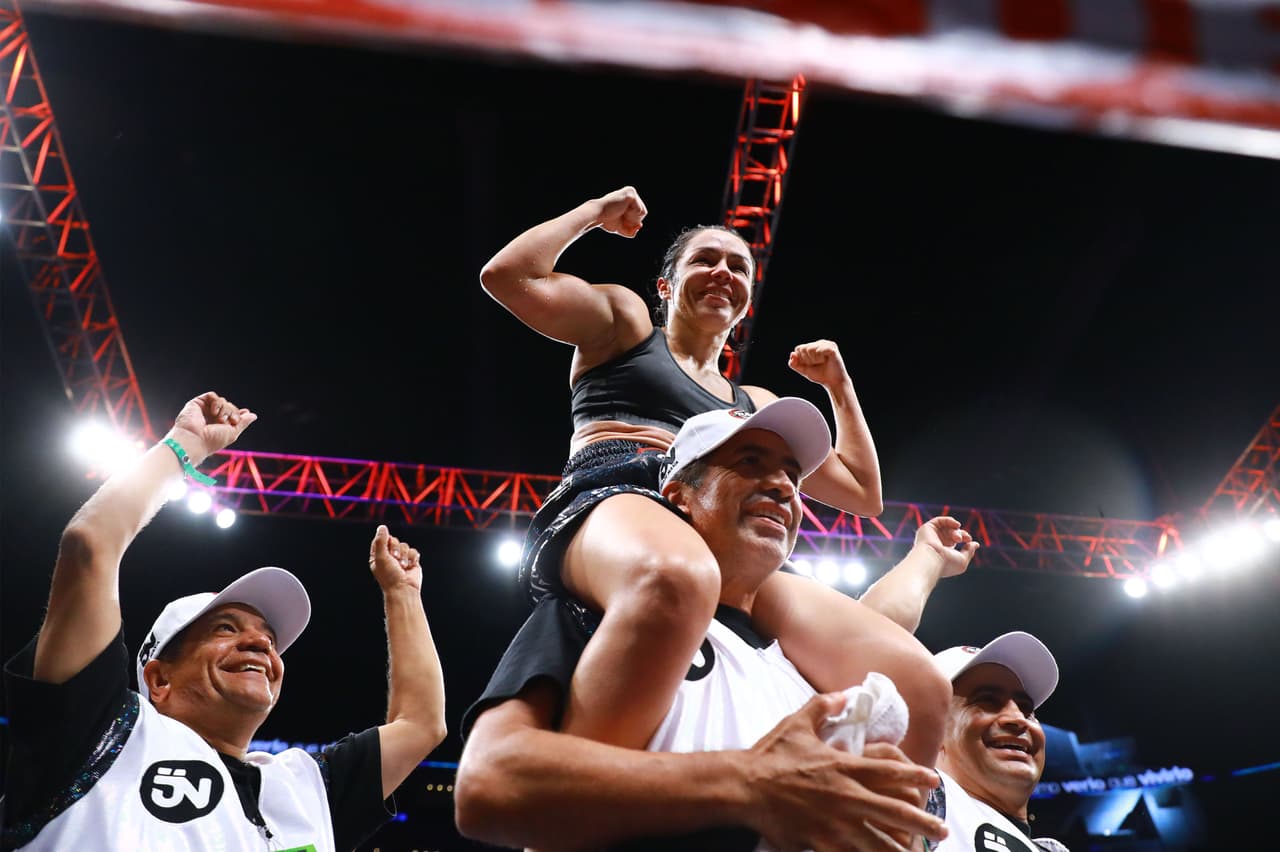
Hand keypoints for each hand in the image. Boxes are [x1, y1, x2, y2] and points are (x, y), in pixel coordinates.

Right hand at [167, 391, 256, 463]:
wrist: (194, 439)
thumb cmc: (212, 440)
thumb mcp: (233, 433)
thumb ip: (243, 423)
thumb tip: (253, 415)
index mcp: (220, 426)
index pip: (233, 414)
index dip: (238, 414)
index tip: (237, 420)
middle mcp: (212, 418)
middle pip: (230, 407)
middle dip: (232, 413)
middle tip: (230, 421)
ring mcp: (204, 410)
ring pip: (223, 401)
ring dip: (225, 409)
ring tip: (220, 419)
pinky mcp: (197, 403)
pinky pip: (212, 396)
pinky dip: (216, 402)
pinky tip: (214, 412)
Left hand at [369, 524, 423, 593]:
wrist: (403, 589)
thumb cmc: (389, 576)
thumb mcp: (381, 557)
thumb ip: (381, 541)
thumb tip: (382, 527)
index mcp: (378, 556)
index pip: (381, 540)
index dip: (385, 542)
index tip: (386, 550)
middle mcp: (389, 557)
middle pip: (395, 541)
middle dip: (396, 549)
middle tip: (394, 559)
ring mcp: (401, 559)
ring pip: (405, 545)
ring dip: (404, 556)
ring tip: (402, 566)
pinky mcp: (412, 561)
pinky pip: (414, 551)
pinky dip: (412, 558)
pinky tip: (409, 567)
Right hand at [593, 186, 646, 237]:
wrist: (597, 215)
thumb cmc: (606, 220)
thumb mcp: (621, 227)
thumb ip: (631, 228)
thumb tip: (640, 225)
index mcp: (628, 198)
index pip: (639, 214)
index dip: (631, 222)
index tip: (620, 220)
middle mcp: (631, 192)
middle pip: (643, 213)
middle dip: (632, 221)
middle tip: (620, 217)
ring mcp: (631, 192)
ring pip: (643, 212)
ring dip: (632, 219)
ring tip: (620, 214)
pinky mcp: (631, 193)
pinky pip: (640, 210)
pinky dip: (632, 216)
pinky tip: (621, 211)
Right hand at [745, 693, 945, 850]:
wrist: (744, 786)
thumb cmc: (771, 754)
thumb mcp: (797, 723)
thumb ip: (823, 707)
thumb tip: (843, 694)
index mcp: (843, 766)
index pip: (888, 770)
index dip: (914, 775)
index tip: (933, 779)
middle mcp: (845, 795)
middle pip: (893, 810)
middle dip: (921, 820)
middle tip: (941, 828)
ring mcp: (835, 821)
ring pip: (877, 839)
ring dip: (900, 848)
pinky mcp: (820, 841)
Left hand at [788, 340, 850, 389]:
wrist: (834, 382)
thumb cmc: (820, 375)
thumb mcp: (804, 370)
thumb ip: (795, 364)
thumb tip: (792, 354)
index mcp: (814, 346)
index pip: (798, 348)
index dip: (802, 359)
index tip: (811, 365)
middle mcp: (820, 343)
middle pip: (803, 348)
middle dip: (807, 360)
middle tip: (817, 364)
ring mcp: (827, 344)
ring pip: (809, 349)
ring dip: (813, 360)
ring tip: (822, 362)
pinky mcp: (832, 348)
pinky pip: (818, 351)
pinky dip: (819, 358)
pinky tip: (826, 361)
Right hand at [914, 516, 977, 578]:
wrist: (932, 560)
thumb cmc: (946, 563)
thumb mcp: (963, 560)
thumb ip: (969, 551)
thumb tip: (976, 544)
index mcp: (943, 551)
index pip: (955, 540)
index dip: (964, 538)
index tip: (969, 540)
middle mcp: (936, 543)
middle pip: (952, 532)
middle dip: (961, 534)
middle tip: (967, 538)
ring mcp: (931, 536)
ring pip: (947, 527)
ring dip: (956, 530)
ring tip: (958, 538)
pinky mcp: (927, 529)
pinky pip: (939, 520)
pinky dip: (949, 520)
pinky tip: (957, 525)